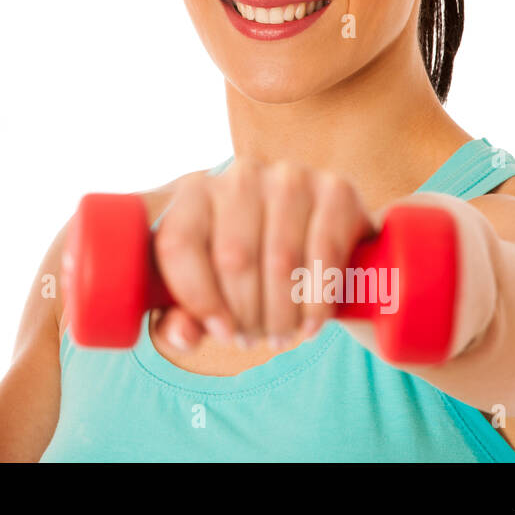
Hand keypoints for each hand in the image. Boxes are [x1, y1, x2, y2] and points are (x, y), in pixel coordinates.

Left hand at [151, 158, 377, 351]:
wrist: (318, 242)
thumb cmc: (247, 271)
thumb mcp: (207, 292)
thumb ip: (181, 317)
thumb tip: (184, 336)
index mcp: (194, 192)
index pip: (179, 242)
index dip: (197, 298)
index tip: (221, 333)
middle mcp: (239, 175)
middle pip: (233, 258)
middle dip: (245, 314)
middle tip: (253, 339)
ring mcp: (289, 177)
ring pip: (280, 260)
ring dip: (281, 314)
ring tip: (280, 336)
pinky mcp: (336, 189)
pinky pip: (324, 255)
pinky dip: (317, 301)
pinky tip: (311, 325)